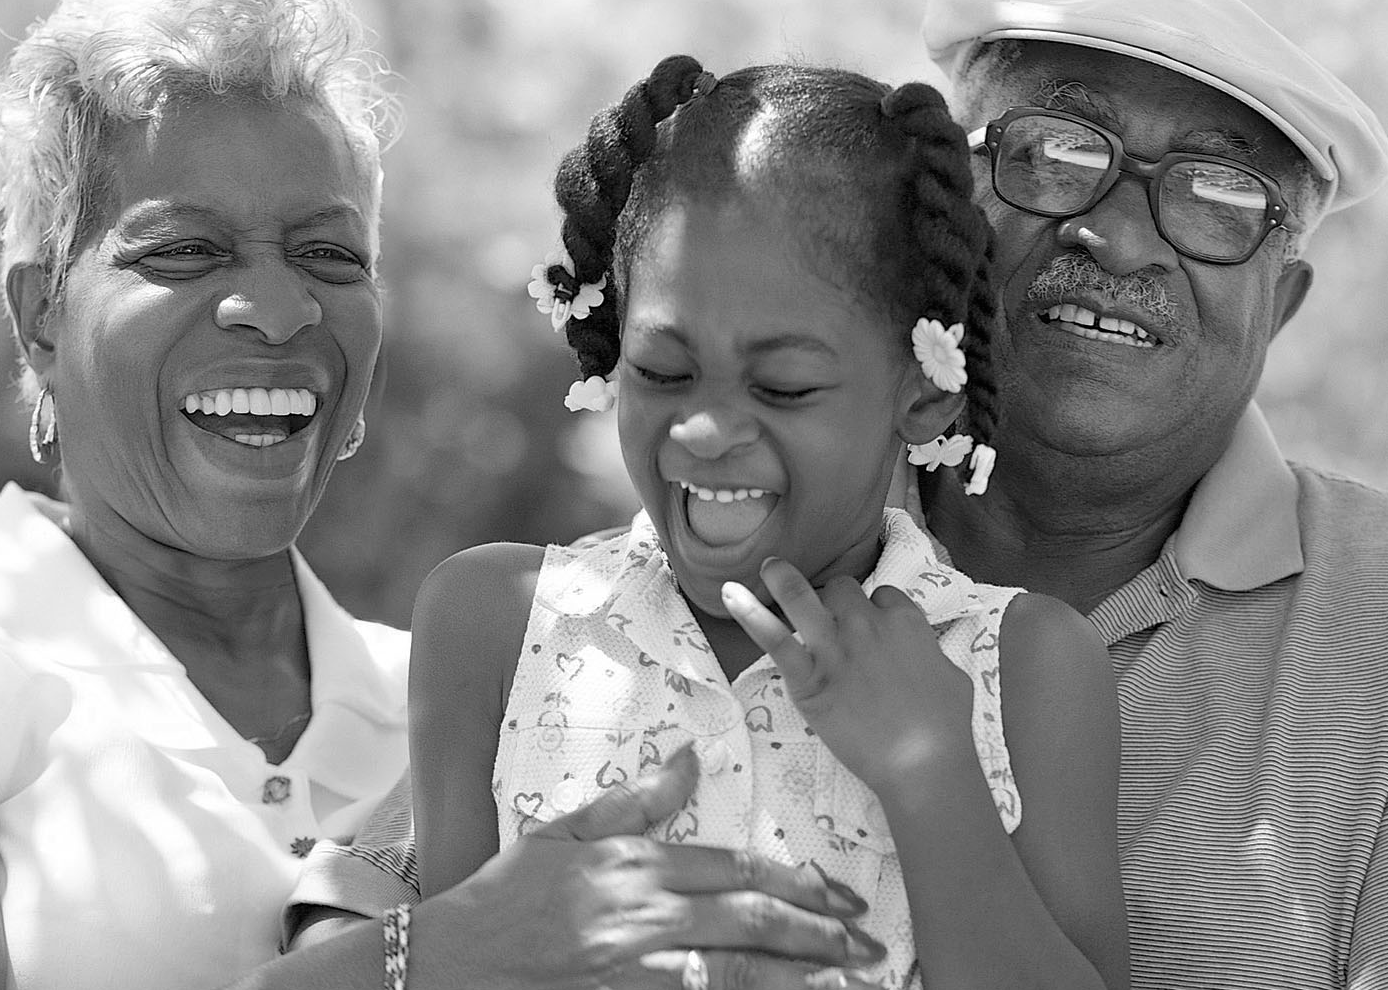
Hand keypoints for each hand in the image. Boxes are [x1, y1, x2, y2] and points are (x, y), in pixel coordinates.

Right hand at [431, 745, 887, 989]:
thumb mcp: (565, 832)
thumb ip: (636, 800)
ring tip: (852, 980)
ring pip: (736, 973)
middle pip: (749, 920)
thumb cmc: (505, 896)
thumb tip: (691, 756)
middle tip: (870, 940)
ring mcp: (634, 970)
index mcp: (633, 865)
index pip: (733, 869)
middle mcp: (641, 916)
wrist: (446, 963)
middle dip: (817, 931)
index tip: (839, 893)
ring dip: (799, 976)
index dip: (794, 881)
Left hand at [720, 557, 974, 795]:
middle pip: (841, 589)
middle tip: (826, 617)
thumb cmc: (948, 727)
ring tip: (768, 567)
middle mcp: (867, 624)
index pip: (881, 594)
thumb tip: (922, 652)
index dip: (873, 606)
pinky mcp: (810, 678)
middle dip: (833, 598)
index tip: (868, 620)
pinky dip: (750, 614)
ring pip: (803, 596)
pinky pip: (775, 638)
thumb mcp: (951, 674)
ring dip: (782, 579)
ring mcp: (835, 648)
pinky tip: (730, 595)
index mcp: (906, 621)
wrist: (925, 762)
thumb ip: (928, 652)